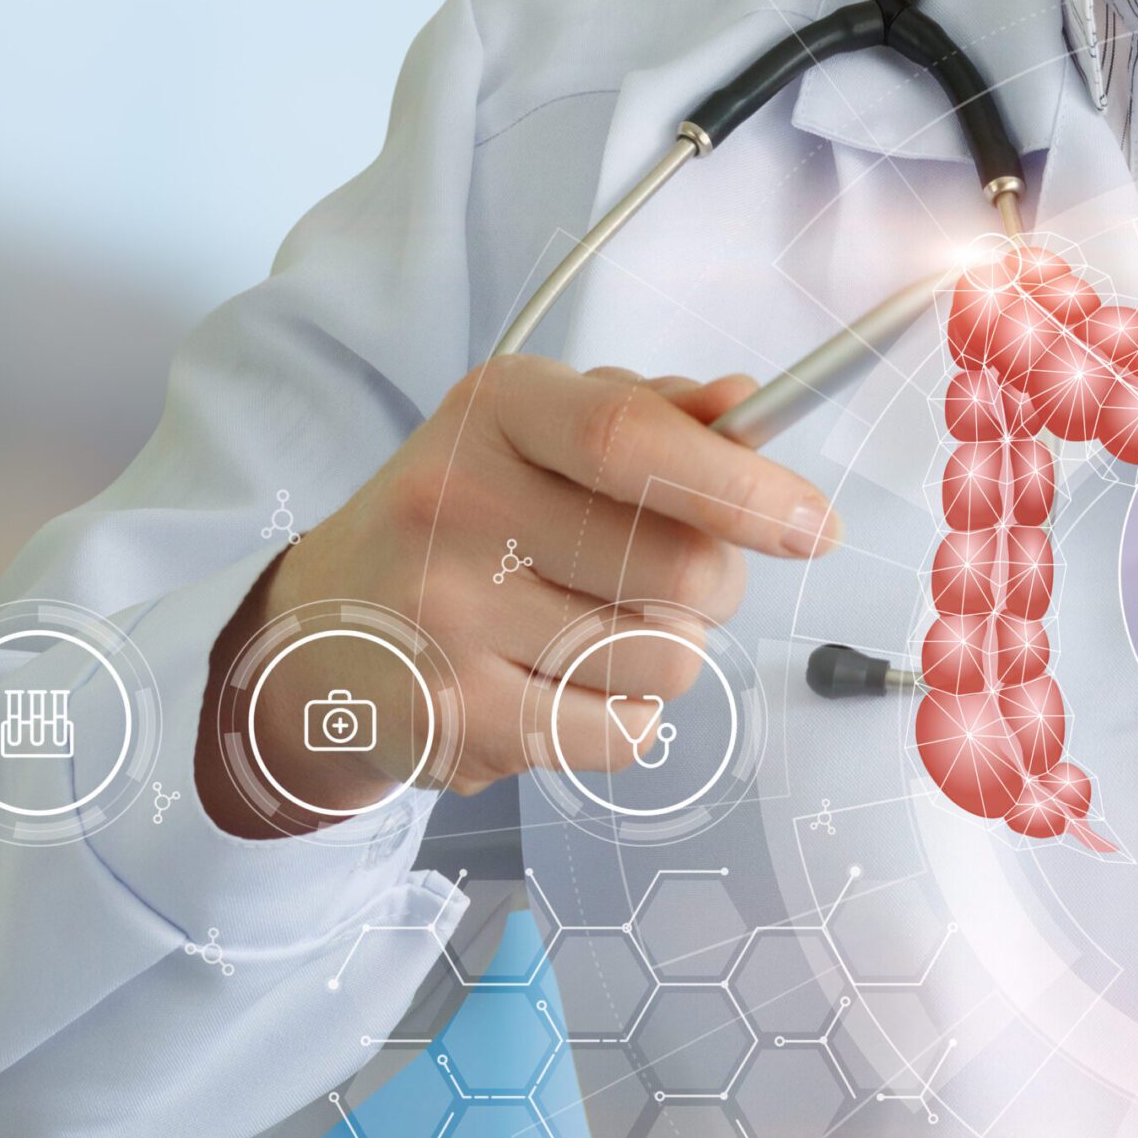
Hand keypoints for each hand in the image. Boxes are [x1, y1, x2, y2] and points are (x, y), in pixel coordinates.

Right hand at [199, 358, 840, 834]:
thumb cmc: (463, 521)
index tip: (817, 526)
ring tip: (593, 630)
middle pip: (680, 568)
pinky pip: (625, 732)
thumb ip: (651, 416)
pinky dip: (626, 718)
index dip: (743, 486)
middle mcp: (457, 504)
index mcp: (493, 410)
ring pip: (667, 660)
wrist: (320, 635)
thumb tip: (746, 405)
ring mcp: (449, 618)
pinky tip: (562, 686)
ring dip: (667, 654)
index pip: (630, 439)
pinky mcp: (459, 719)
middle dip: (716, 586)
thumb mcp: (536, 435)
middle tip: (674, 582)